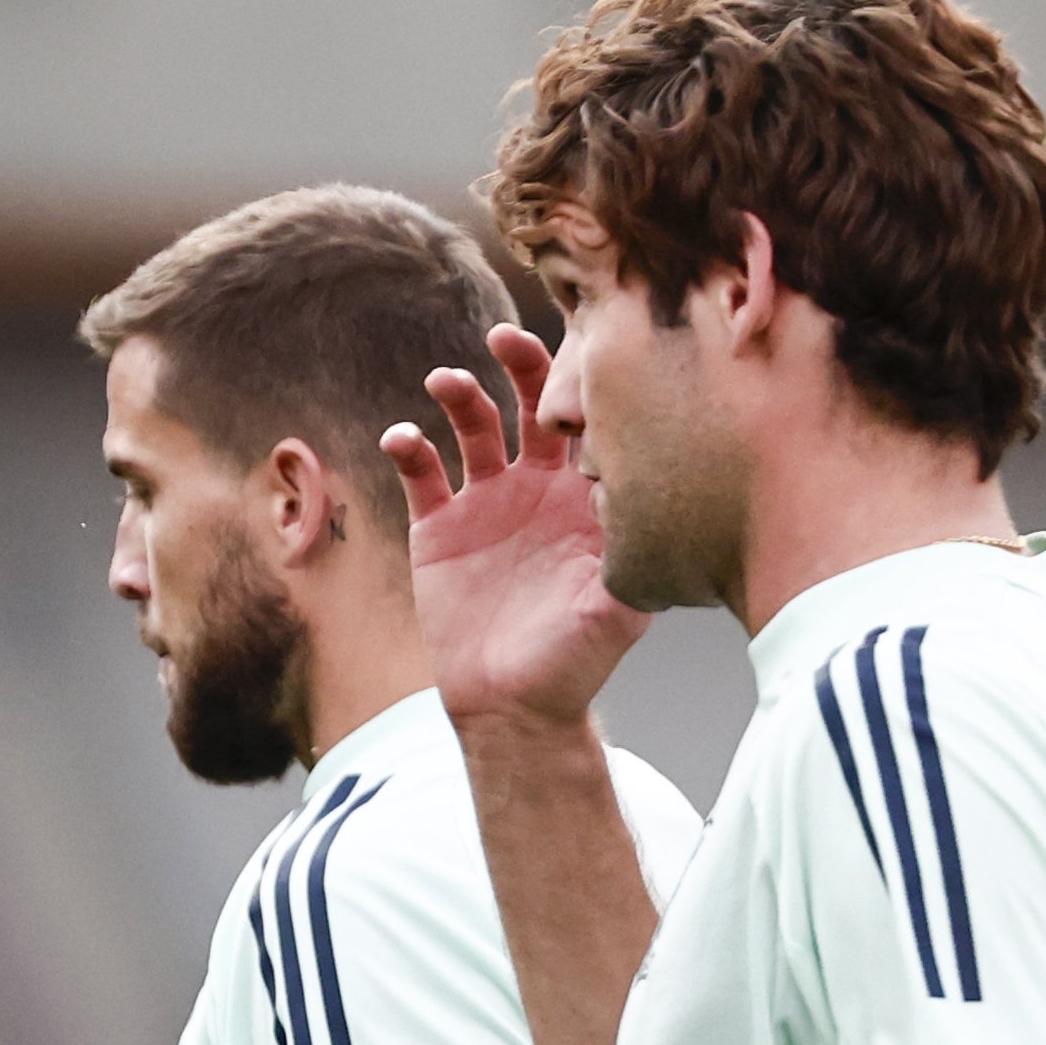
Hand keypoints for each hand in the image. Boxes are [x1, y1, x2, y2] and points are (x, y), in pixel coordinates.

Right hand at [383, 326, 645, 732]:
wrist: (513, 706)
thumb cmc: (576, 662)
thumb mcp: (618, 612)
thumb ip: (631, 559)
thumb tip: (646, 508)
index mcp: (587, 495)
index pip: (592, 420)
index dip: (584, 384)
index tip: (577, 358)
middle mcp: (538, 486)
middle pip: (533, 404)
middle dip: (522, 366)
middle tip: (506, 338)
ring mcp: (487, 501)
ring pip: (473, 426)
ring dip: (460, 395)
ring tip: (446, 383)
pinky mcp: (438, 526)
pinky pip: (420, 473)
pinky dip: (408, 448)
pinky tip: (400, 438)